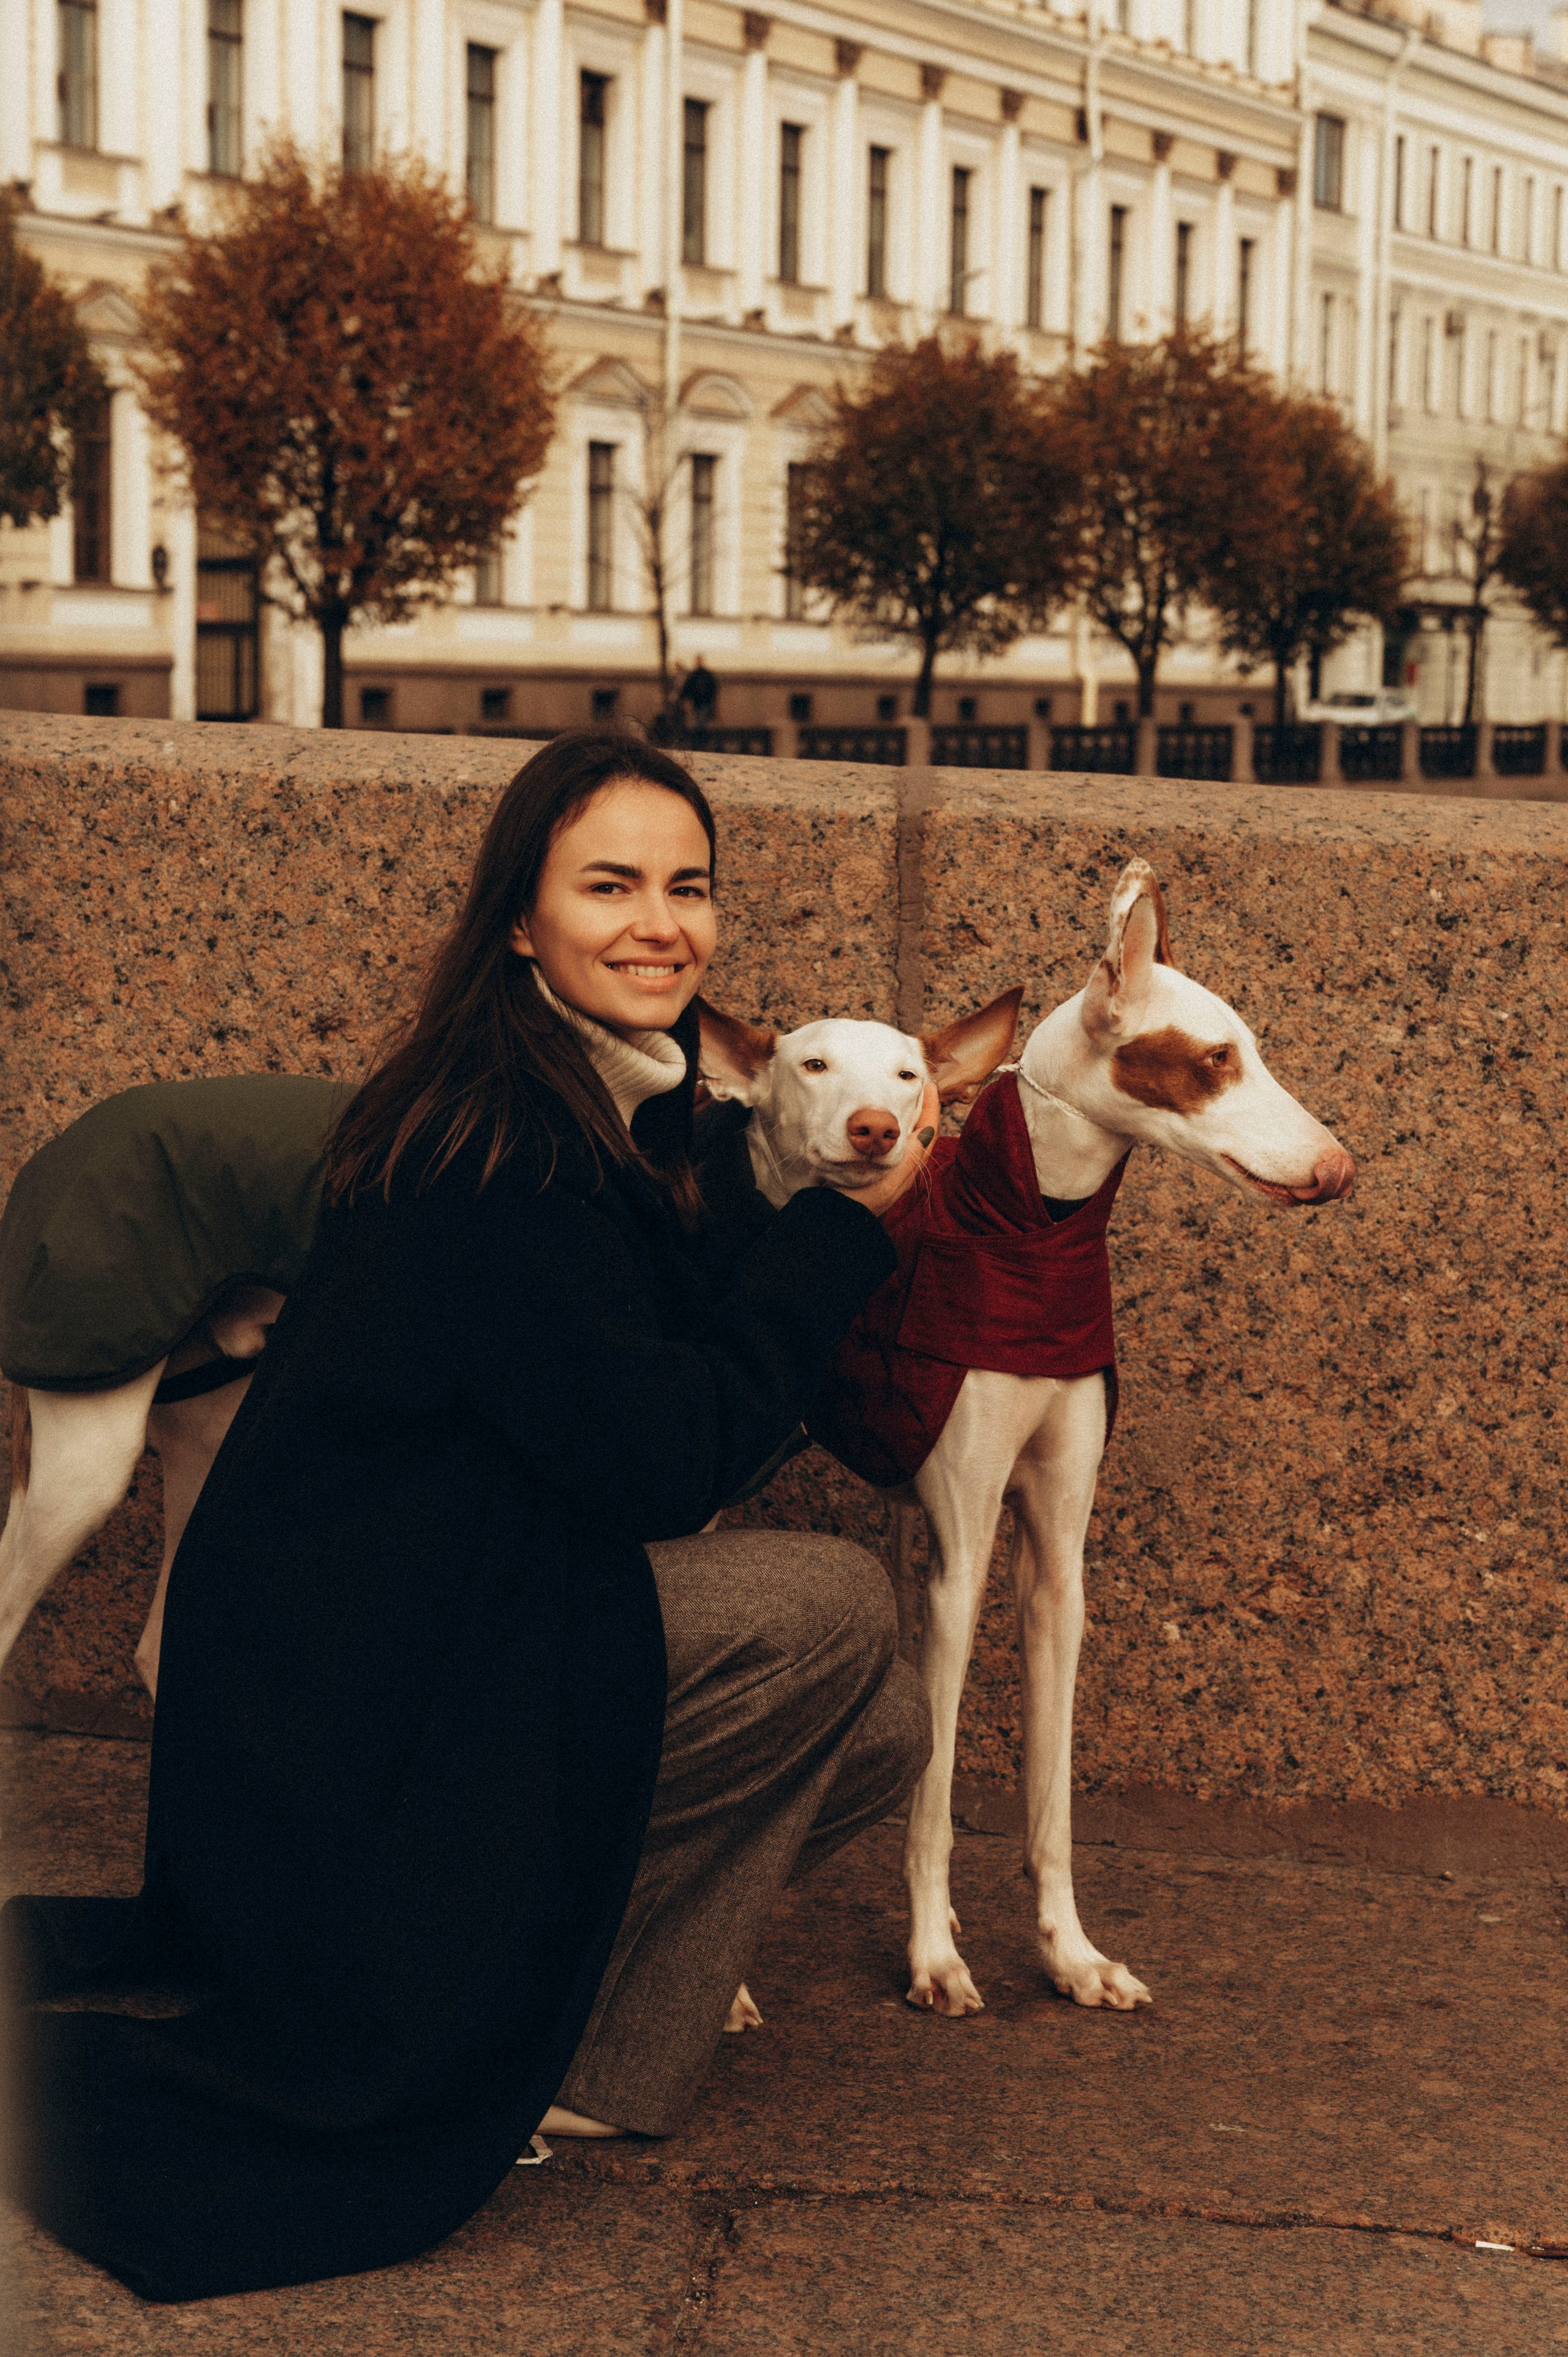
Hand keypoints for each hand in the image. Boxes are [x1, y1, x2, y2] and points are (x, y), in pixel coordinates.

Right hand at [852, 1082, 940, 1218]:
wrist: (836, 1221)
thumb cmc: (860, 1201)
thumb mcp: (889, 1181)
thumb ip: (910, 1158)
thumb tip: (928, 1131)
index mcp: (908, 1169)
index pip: (927, 1133)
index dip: (930, 1109)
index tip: (928, 1086)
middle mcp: (901, 1170)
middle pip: (919, 1134)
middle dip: (920, 1111)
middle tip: (916, 1089)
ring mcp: (888, 1171)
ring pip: (904, 1139)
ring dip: (906, 1119)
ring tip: (900, 1099)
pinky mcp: (873, 1172)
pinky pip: (888, 1144)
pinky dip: (890, 1129)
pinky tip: (880, 1122)